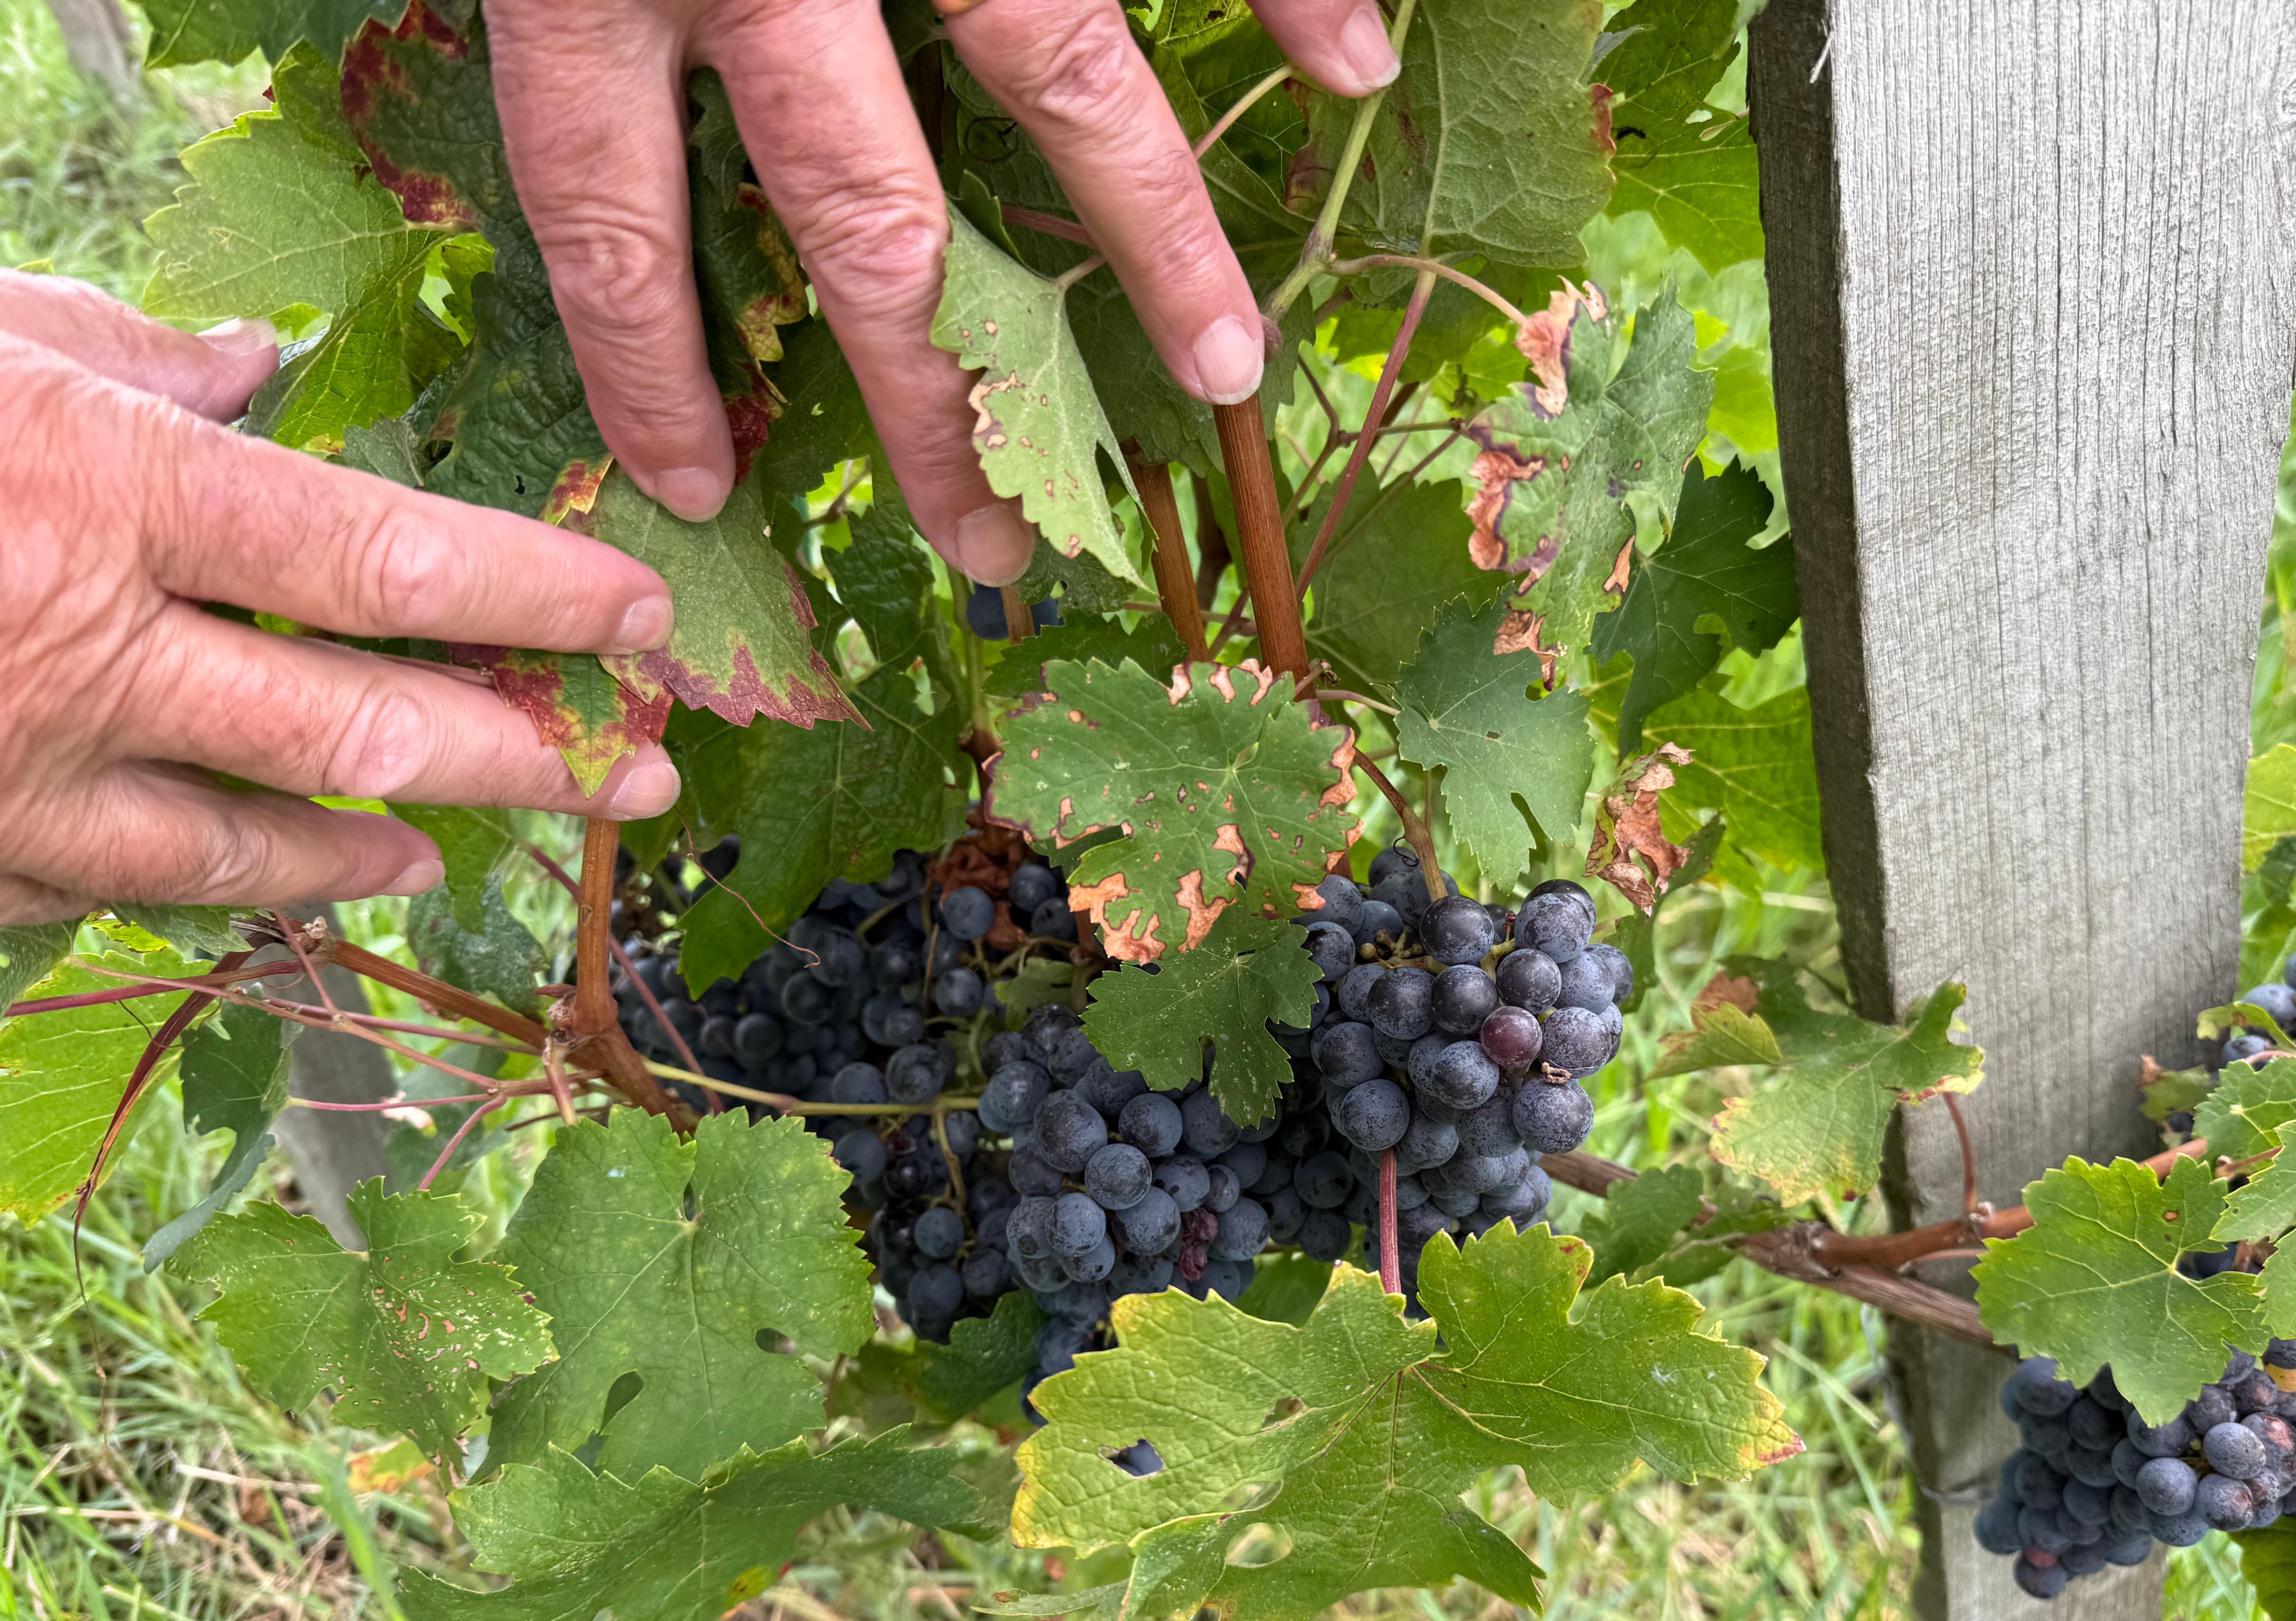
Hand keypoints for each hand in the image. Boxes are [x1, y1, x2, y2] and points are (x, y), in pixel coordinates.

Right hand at [0, 273, 682, 925]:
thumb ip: (127, 358)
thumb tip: (255, 365)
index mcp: (111, 497)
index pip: (381, 559)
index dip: (534, 594)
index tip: (641, 613)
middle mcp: (86, 651)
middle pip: (364, 727)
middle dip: (524, 759)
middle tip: (636, 777)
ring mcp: (22, 771)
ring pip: (248, 847)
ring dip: (369, 854)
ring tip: (446, 850)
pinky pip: (117, 889)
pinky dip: (200, 886)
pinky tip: (260, 881)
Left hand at [484, 0, 1399, 578]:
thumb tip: (639, 129)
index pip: (610, 220)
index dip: (647, 370)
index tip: (696, 483)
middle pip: (860, 222)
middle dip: (935, 398)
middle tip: (991, 540)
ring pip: (1056, 79)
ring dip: (1154, 237)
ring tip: (1230, 363)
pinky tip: (1347, 66)